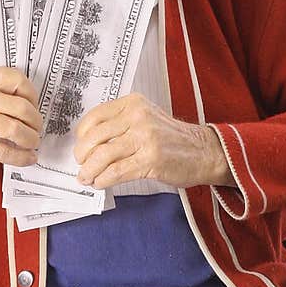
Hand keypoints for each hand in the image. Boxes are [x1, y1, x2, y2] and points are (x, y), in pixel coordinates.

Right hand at [0, 66, 41, 165]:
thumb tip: (28, 101)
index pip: (17, 80)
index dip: (32, 95)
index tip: (34, 106)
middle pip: (21, 107)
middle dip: (35, 122)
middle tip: (36, 128)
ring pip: (15, 129)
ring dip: (31, 139)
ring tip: (32, 142)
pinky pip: (3, 151)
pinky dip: (21, 157)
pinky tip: (27, 158)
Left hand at [74, 93, 231, 188]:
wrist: (204, 152)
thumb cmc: (172, 138)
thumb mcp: (145, 118)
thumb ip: (119, 124)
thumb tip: (88, 143)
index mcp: (133, 103)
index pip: (94, 117)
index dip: (81, 136)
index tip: (80, 147)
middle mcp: (138, 117)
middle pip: (94, 137)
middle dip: (82, 155)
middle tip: (81, 165)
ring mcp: (145, 138)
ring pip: (103, 156)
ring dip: (89, 171)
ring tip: (87, 178)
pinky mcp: (151, 160)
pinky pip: (116, 172)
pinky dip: (103, 179)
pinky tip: (100, 183)